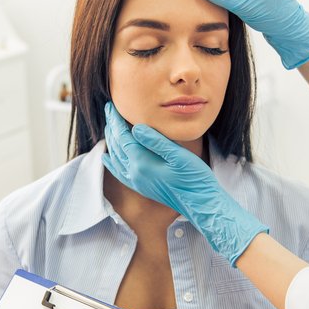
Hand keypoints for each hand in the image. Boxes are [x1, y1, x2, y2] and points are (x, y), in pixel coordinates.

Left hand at [101, 102, 267, 264]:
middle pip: (116, 145)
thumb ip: (156, 141)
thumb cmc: (194, 177)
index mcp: (141, 162)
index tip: (111, 105)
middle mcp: (134, 173)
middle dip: (111, 126)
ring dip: (111, 140)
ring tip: (110, 126)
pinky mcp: (141, 187)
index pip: (122, 136)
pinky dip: (111, 162)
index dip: (115, 119)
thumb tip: (136, 127)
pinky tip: (108, 157)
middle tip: (109, 110)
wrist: (200, 204)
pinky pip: (119, 172)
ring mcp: (136, 182)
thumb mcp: (178, 155)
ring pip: (115, 157)